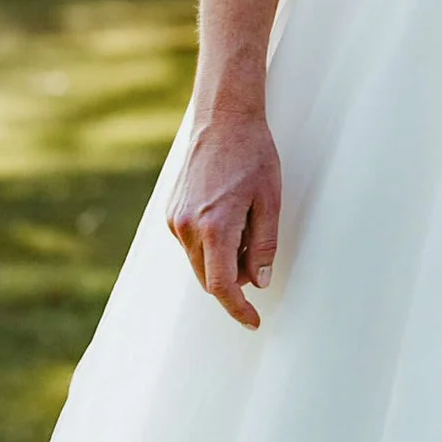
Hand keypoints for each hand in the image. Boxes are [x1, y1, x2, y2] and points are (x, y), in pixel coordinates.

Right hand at [167, 100, 282, 327]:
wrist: (222, 120)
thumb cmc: (252, 155)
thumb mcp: (270, 201)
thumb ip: (264, 245)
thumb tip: (259, 281)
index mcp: (215, 226)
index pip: (221, 285)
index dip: (238, 308)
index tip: (253, 321)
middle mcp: (188, 227)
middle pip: (208, 277)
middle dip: (234, 282)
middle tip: (259, 262)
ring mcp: (176, 220)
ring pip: (199, 262)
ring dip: (223, 262)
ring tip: (248, 230)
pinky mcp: (172, 212)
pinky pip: (192, 244)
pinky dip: (211, 246)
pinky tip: (231, 220)